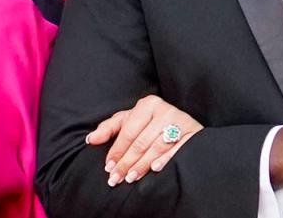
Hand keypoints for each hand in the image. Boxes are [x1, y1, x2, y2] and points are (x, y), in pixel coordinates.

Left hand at [85, 95, 202, 186]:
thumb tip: (91, 139)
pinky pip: (176, 150)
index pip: (128, 132)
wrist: (184, 126)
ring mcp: (180, 121)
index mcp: (148, 104)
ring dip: (142, 165)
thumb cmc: (151, 124)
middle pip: (141, 142)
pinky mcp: (192, 134)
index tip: (108, 167)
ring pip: (156, 147)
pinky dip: (165, 159)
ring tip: (130, 178)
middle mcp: (164, 110)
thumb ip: (109, 128)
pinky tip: (154, 169)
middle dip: (126, 162)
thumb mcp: (130, 121)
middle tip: (116, 178)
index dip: (117, 151)